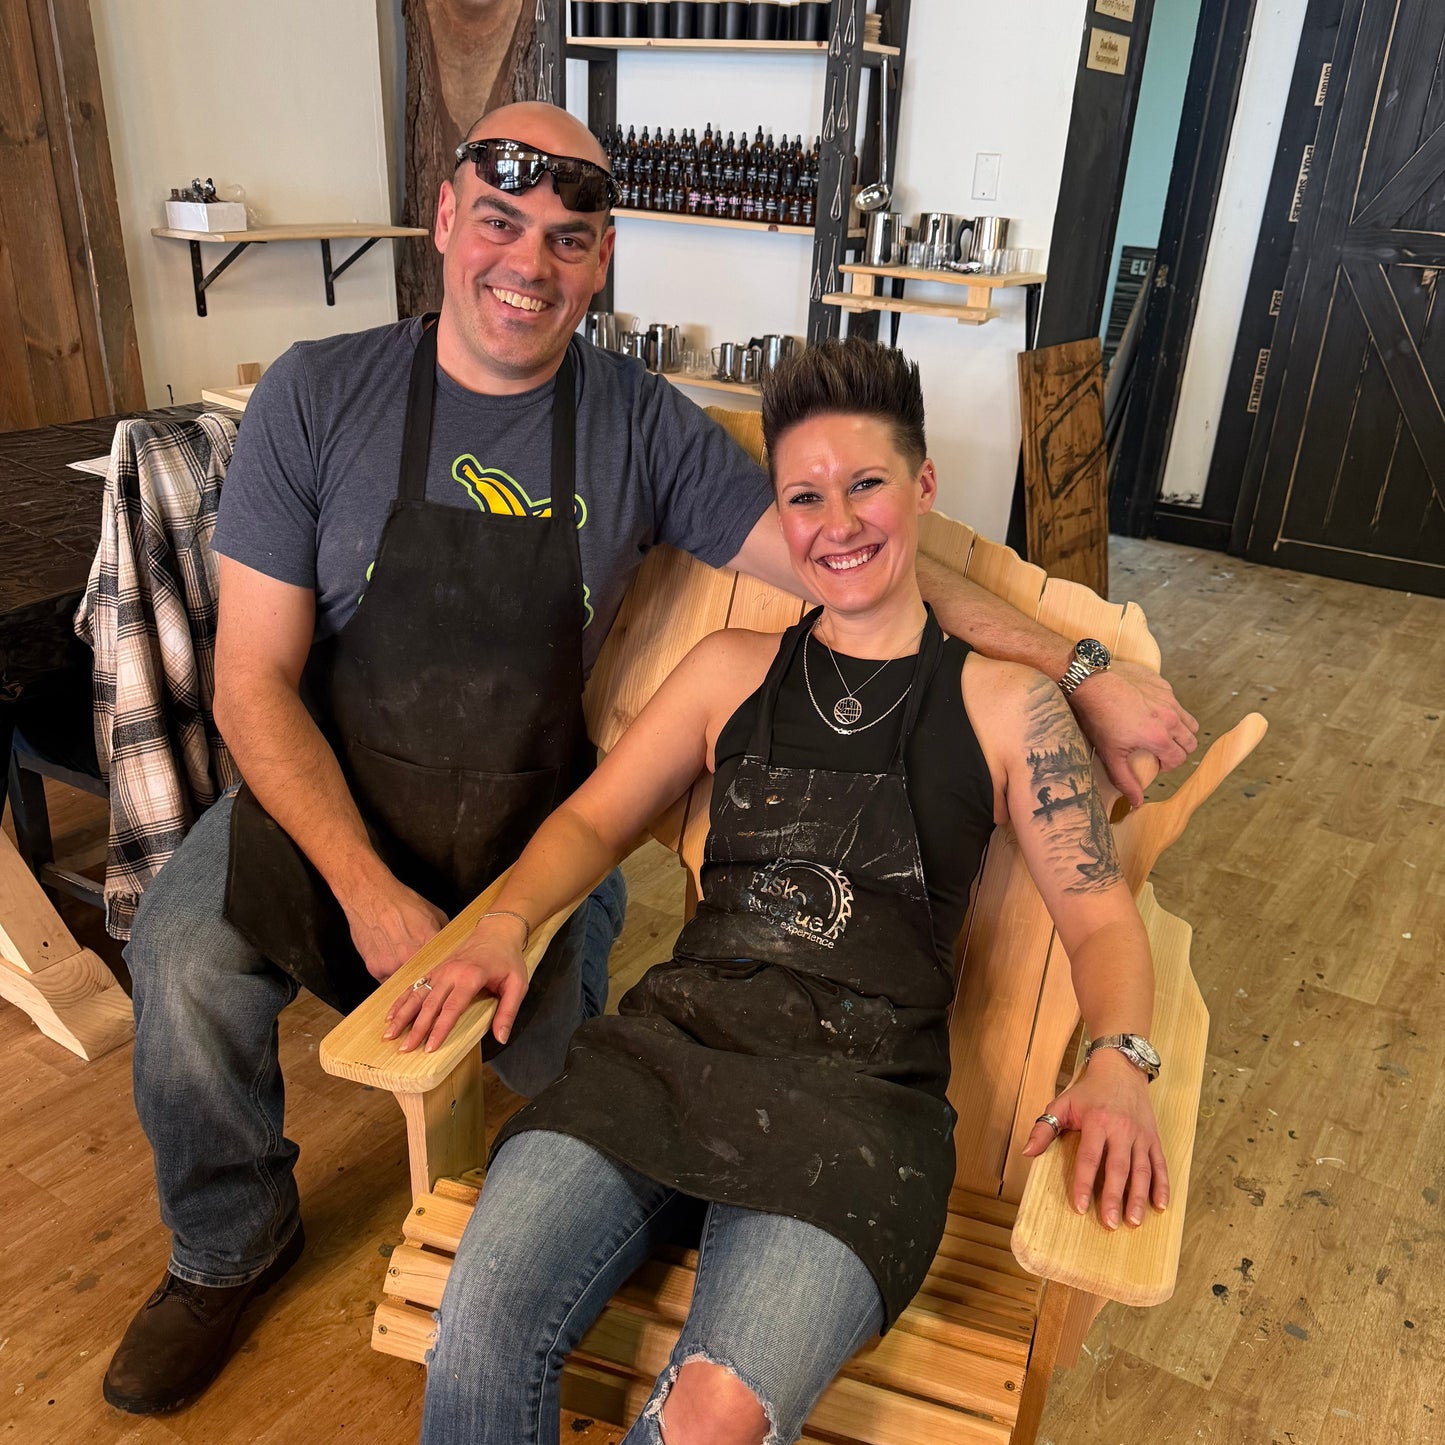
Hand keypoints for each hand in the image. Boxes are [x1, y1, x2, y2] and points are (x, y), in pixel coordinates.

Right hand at [345, 879, 447, 982]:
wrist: (371, 896)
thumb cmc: (402, 902)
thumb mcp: (435, 914)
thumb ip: (444, 935)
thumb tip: (451, 949)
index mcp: (429, 945)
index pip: (442, 971)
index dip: (442, 976)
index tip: (443, 978)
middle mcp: (410, 959)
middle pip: (423, 981)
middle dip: (425, 981)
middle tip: (426, 978)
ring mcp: (391, 966)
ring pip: (404, 984)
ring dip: (407, 979)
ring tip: (405, 965)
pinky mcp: (375, 969)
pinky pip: (387, 981)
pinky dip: (390, 975)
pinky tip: (391, 960)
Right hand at [382, 915, 528, 1053]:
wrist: (497, 931)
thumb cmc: (508, 960)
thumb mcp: (518, 985)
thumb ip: (508, 1012)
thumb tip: (501, 1037)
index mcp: (471, 977)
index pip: (452, 1008)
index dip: (439, 1029)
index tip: (429, 1048)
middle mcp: (451, 973)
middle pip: (429, 1004)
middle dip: (415, 1028)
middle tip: (404, 1049)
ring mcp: (440, 970)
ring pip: (417, 994)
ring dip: (402, 1015)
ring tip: (389, 1034)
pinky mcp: (435, 969)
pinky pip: (415, 985)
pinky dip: (401, 1000)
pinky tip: (391, 1014)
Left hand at [1022, 1049, 1169, 1228]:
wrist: (1121, 1069)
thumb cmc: (1088, 1091)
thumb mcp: (1062, 1104)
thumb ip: (1044, 1128)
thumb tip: (1027, 1153)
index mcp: (1097, 1122)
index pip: (1090, 1158)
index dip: (1084, 1183)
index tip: (1080, 1207)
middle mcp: (1121, 1130)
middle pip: (1118, 1168)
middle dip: (1115, 1198)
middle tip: (1111, 1224)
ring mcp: (1140, 1135)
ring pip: (1142, 1170)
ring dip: (1139, 1197)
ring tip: (1133, 1221)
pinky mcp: (1153, 1138)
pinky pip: (1160, 1164)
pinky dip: (1162, 1185)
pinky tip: (1160, 1206)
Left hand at [1068, 660, 1198, 806]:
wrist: (1091, 682)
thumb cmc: (1098, 718)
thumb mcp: (1110, 754)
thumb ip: (1125, 780)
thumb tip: (1137, 802)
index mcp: (1159, 737)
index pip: (1178, 760)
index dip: (1167, 766)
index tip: (1154, 764)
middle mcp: (1170, 718)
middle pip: (1191, 742)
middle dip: (1179, 750)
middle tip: (1160, 750)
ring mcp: (1169, 699)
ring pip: (1189, 721)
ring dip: (1180, 731)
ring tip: (1161, 733)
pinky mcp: (1163, 685)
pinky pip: (1176, 702)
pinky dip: (1169, 710)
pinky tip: (1148, 710)